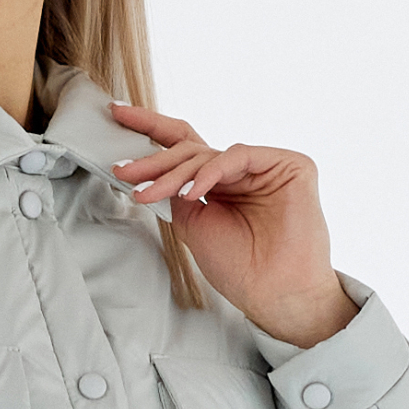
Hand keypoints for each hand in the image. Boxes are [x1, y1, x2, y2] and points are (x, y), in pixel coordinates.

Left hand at [109, 103, 358, 348]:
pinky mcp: (290, 165)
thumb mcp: (193, 224)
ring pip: (208, 154)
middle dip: (153, 161)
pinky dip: (210, 173)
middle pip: (191, 149)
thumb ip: (176, 192)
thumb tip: (149, 170)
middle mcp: (243, 171)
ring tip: (148, 192)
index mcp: (222, 184)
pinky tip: (191, 193)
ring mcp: (267, 166)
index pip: (185, 148)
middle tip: (124, 171)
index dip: (151, 128)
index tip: (117, 113)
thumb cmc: (240, 268)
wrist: (274, 294)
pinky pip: (238, 155)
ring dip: (173, 173)